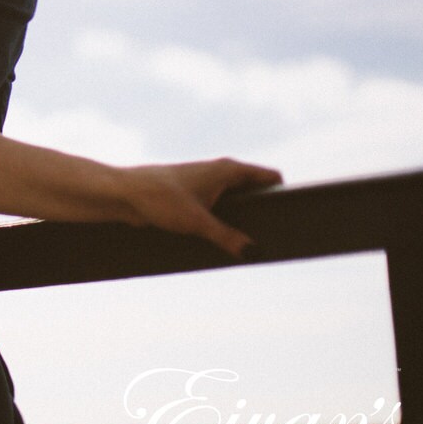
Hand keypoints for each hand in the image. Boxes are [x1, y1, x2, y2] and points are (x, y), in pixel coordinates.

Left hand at [121, 158, 281, 256]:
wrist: (121, 194)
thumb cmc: (158, 198)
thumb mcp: (197, 222)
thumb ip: (228, 238)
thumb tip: (256, 254)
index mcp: (228, 169)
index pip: (271, 177)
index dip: (286, 195)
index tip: (301, 219)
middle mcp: (220, 174)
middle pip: (256, 193)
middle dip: (268, 214)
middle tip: (283, 240)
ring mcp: (207, 186)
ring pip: (237, 205)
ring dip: (246, 223)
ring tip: (261, 247)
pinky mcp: (194, 199)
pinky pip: (220, 212)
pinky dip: (228, 225)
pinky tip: (232, 246)